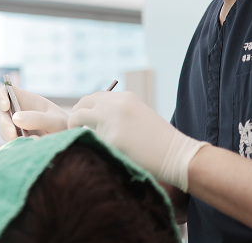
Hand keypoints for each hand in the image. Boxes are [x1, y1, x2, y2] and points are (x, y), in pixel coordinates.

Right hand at [0, 85, 68, 140]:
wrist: (70, 144)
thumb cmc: (64, 126)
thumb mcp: (55, 121)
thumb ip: (38, 118)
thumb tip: (15, 118)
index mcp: (27, 100)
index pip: (6, 92)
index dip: (1, 97)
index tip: (5, 107)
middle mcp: (19, 111)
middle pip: (0, 112)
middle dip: (4, 122)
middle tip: (13, 134)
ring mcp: (17, 126)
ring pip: (3, 128)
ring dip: (9, 136)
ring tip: (27, 142)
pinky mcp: (17, 139)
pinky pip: (9, 141)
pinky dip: (15, 145)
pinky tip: (27, 147)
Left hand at [68, 91, 208, 191]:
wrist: (177, 154)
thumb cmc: (159, 140)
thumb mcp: (139, 116)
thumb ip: (118, 113)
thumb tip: (94, 120)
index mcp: (125, 97)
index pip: (95, 97)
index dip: (87, 108)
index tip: (84, 120)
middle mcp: (116, 104)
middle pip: (83, 102)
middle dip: (76, 114)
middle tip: (75, 127)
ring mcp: (112, 119)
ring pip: (79, 116)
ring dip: (74, 126)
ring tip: (76, 137)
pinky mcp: (111, 138)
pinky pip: (88, 138)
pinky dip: (86, 143)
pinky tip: (92, 150)